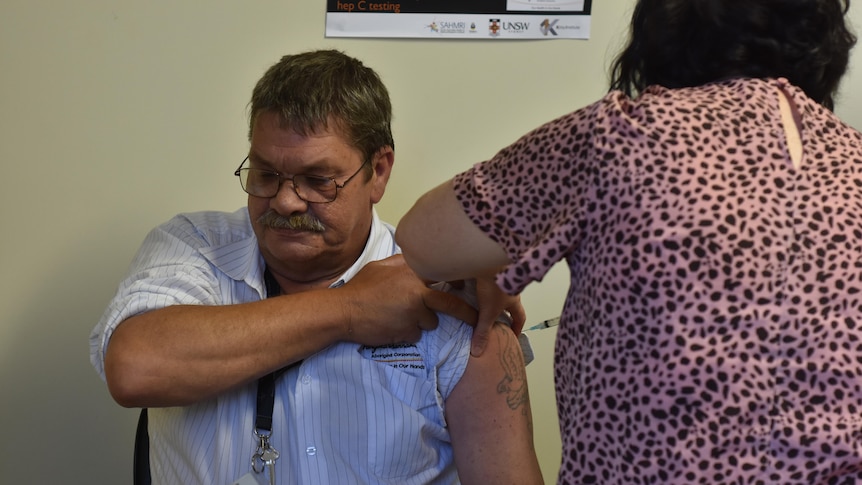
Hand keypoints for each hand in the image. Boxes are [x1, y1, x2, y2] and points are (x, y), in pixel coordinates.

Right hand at [337, 255, 478, 346]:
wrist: (343, 312)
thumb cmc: (361, 287)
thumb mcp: (381, 266)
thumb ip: (403, 263)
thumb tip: (419, 259)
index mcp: (412, 271)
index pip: (444, 273)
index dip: (458, 280)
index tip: (466, 286)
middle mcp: (417, 291)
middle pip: (450, 304)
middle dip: (466, 313)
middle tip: (476, 318)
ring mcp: (413, 312)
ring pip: (430, 322)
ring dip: (421, 322)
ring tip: (399, 316)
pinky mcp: (408, 331)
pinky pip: (416, 334)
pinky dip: (408, 333)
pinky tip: (392, 326)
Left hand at [470, 276, 524, 356]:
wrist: (491, 257)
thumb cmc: (495, 284)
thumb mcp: (488, 311)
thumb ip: (482, 331)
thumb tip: (478, 352)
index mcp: (514, 300)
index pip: (520, 317)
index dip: (517, 327)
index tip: (514, 335)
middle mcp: (510, 289)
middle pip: (510, 303)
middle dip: (504, 312)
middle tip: (495, 321)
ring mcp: (502, 277)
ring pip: (499, 291)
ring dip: (492, 298)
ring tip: (480, 305)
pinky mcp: (490, 268)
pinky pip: (487, 280)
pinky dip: (481, 285)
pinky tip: (471, 286)